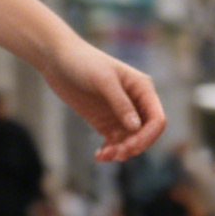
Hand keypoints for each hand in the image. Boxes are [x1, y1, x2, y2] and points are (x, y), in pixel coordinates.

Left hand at [40, 36, 165, 163]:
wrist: (57, 60)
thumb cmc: (83, 62)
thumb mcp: (103, 81)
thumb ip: (121, 103)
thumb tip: (136, 127)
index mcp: (142, 89)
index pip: (157, 119)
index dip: (148, 136)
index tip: (129, 147)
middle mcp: (135, 103)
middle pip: (146, 133)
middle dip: (134, 146)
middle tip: (116, 154)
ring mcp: (120, 113)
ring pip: (130, 140)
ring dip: (121, 151)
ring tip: (104, 155)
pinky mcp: (105, 121)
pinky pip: (114, 141)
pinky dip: (110, 151)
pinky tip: (99, 155)